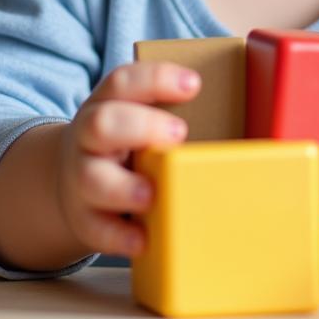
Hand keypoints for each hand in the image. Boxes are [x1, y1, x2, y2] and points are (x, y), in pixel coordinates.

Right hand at [56, 61, 199, 258]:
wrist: (71, 180)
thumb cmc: (123, 142)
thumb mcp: (134, 115)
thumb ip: (169, 108)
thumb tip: (247, 106)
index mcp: (106, 104)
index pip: (123, 82)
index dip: (156, 79)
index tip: (193, 84)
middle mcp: (88, 138)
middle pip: (101, 124)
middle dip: (141, 127)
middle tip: (179, 133)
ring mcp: (81, 178)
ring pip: (91, 178)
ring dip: (125, 187)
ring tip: (153, 194)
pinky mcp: (84, 218)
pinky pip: (96, 228)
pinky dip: (119, 236)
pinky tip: (143, 239)